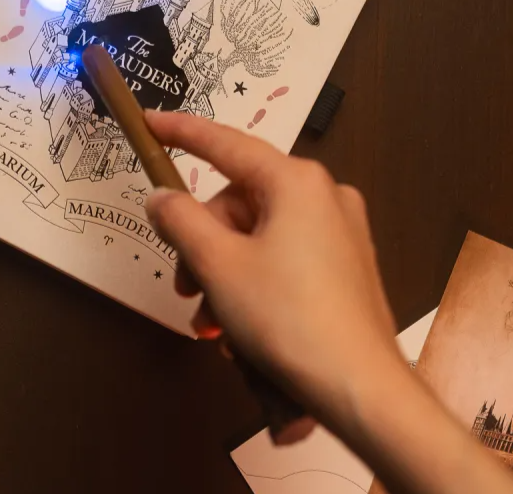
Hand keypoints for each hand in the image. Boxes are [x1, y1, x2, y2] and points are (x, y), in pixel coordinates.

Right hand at [144, 110, 404, 441]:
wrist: (361, 390)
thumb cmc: (287, 318)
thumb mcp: (218, 266)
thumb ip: (181, 221)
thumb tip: (162, 198)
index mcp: (296, 181)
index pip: (226, 144)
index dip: (182, 132)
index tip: (150, 122)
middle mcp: (323, 195)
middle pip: (238, 203)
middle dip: (203, 244)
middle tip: (184, 288)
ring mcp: (340, 232)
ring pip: (257, 236)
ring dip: (223, 275)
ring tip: (211, 324)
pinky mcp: (346, 267)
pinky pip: (283, 258)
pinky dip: (253, 284)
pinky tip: (239, 331)